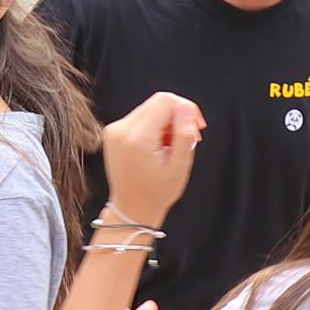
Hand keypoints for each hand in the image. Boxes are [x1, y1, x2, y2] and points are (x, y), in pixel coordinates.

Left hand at [96, 93, 202, 229]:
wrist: (131, 208)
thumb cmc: (157, 193)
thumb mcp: (180, 166)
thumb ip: (185, 134)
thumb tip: (186, 108)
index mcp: (138, 138)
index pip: (166, 101)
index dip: (187, 109)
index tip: (197, 127)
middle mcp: (122, 130)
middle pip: (157, 102)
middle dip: (177, 116)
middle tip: (187, 139)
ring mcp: (114, 130)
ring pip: (149, 108)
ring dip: (165, 122)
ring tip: (170, 147)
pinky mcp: (112, 132)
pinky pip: (140, 117)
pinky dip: (153, 127)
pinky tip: (157, 147)